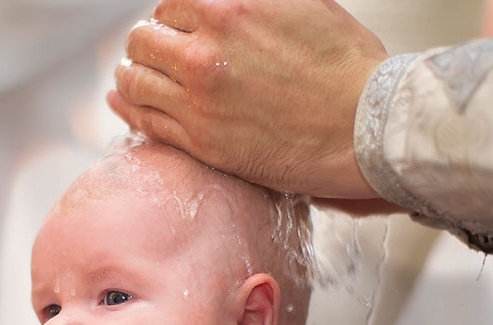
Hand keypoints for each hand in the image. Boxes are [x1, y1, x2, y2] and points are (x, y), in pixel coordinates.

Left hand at [109, 0, 388, 199]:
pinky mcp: (200, 142)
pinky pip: (144, 120)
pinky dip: (128, 107)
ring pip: (133, 80)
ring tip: (134, 77)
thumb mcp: (302, 2)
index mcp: (226, 8)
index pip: (169, 5)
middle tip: (156, 55)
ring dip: (130, 75)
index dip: (172, 19)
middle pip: (143, 40)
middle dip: (148, 45)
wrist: (367, 127)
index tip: (177, 30)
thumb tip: (224, 1)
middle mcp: (204, 52)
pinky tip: (125, 102)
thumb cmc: (347, 66)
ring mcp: (197, 100)